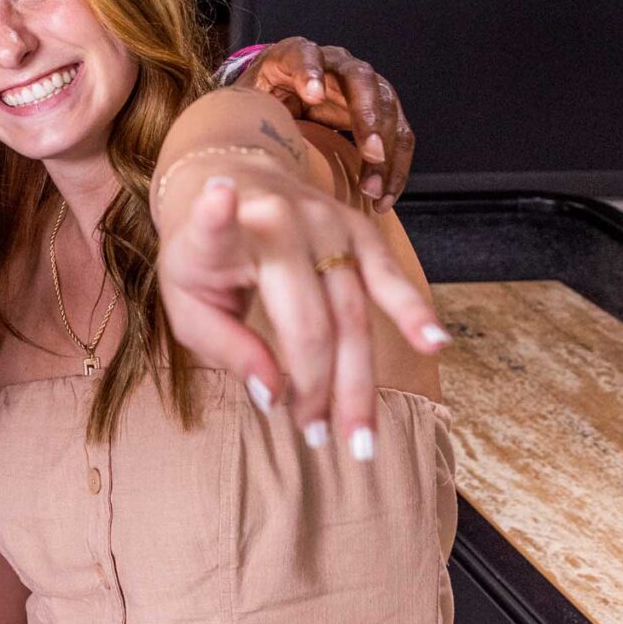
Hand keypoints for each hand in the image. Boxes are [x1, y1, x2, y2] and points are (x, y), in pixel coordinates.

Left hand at [157, 162, 447, 458]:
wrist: (237, 183)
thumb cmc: (208, 260)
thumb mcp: (188, 303)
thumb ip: (226, 349)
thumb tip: (272, 396)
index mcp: (221, 235)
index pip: (216, 227)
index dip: (216, 216)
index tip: (218, 200)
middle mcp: (278, 221)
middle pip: (309, 317)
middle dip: (317, 386)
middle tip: (319, 440)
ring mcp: (325, 223)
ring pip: (352, 312)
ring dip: (358, 379)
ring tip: (360, 437)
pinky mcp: (357, 228)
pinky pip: (388, 276)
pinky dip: (412, 311)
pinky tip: (434, 342)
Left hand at [229, 38, 415, 211]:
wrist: (276, 103)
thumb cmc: (259, 103)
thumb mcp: (245, 103)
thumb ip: (242, 112)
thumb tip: (234, 142)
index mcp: (295, 55)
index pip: (304, 54)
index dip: (311, 72)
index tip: (313, 96)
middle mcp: (335, 64)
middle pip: (360, 79)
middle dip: (367, 115)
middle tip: (369, 151)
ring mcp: (361, 87)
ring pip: (387, 108)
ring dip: (386, 149)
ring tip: (373, 187)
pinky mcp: (378, 113)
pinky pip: (397, 137)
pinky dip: (394, 168)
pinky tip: (383, 196)